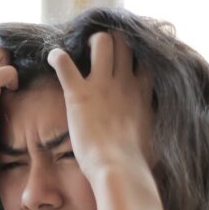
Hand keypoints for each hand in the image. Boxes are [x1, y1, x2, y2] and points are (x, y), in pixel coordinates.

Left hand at [47, 31, 151, 183]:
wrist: (119, 169)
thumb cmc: (137, 162)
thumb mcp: (155, 137)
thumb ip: (153, 124)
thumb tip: (155, 132)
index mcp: (142, 92)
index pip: (145, 58)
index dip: (136, 52)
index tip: (127, 56)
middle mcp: (124, 82)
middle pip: (124, 42)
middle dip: (113, 40)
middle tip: (101, 50)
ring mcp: (102, 85)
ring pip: (101, 41)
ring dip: (90, 42)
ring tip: (81, 50)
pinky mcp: (79, 94)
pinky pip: (64, 63)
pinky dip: (56, 57)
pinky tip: (53, 58)